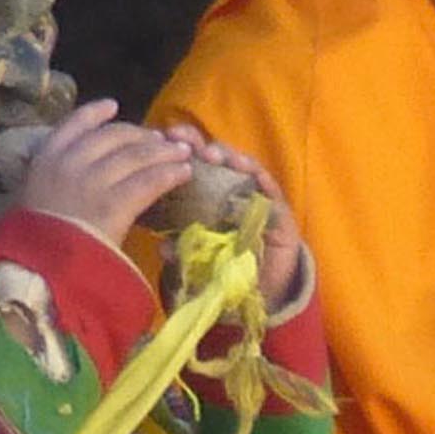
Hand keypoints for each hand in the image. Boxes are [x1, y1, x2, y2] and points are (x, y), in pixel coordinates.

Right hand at [12, 102, 194, 240]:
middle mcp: (69, 164)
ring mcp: (92, 182)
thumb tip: (71, 178)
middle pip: (113, 137)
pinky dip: (170, 174)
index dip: (95, 113)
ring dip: (163, 152)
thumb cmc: (33, 243)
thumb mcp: (29, 202)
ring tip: (181, 153)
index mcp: (44, 160)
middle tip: (159, 139)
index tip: (112, 105)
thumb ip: (50, 184)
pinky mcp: (115, 203)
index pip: (72, 124)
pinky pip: (149, 181)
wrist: (38, 270)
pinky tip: (184, 173)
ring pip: (136, 156)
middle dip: (140, 135)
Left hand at [156, 124, 307, 312]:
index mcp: (202, 199)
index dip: (172, 152)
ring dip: (226, 155)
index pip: (185, 168)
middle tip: (180, 137)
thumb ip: (181, 250)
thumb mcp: (196, 260)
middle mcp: (228, 192)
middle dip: (195, 144)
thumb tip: (162, 246)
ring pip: (239, 167)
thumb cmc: (225, 273)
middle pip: (211, 159)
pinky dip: (257, 174)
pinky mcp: (278, 210)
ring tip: (211, 154)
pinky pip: (268, 187)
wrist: (262, 296)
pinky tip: (244, 166)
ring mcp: (254, 197)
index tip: (156, 142)